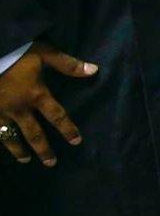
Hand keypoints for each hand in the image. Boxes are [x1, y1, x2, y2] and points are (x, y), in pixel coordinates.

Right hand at [0, 43, 96, 165]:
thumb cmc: (15, 53)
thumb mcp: (44, 53)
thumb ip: (67, 64)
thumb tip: (94, 70)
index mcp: (36, 95)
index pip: (57, 116)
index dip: (67, 129)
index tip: (76, 141)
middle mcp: (19, 108)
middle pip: (34, 134)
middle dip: (44, 149)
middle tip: (51, 163)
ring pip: (10, 137)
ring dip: (18, 150)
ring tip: (26, 160)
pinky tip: (1, 146)